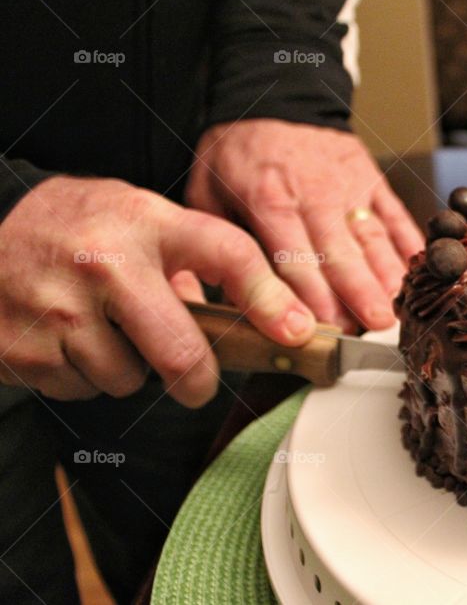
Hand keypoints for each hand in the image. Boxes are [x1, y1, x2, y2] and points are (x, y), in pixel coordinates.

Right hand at [0, 176, 314, 405]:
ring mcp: (59, 307)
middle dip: (198, 380)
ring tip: (106, 331)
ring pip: (128, 380)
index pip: (227, 255)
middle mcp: (105, 263)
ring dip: (128, 371)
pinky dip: (83, 375)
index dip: (270, 298)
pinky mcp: (23, 346)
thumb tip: (265, 317)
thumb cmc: (81, 226)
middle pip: (181, 352)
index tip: (297, 331)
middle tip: (196, 382)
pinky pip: (81, 388)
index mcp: (147, 223)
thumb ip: (195, 259)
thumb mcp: (142, 219)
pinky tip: (69, 339)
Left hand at [186, 120, 423, 332]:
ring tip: (398, 310)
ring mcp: (349, 186)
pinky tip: (418, 272)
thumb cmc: (239, 150)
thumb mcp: (206, 191)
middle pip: (341, 252)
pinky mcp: (373, 180)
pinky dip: (409, 245)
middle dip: (359, 293)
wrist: (275, 94)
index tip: (324, 328)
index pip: (294, 257)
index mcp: (268, 200)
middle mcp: (314, 195)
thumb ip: (217, 244)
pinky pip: (396, 216)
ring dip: (388, 277)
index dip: (312, 296)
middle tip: (373, 327)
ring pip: (373, 238)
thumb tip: (221, 299)